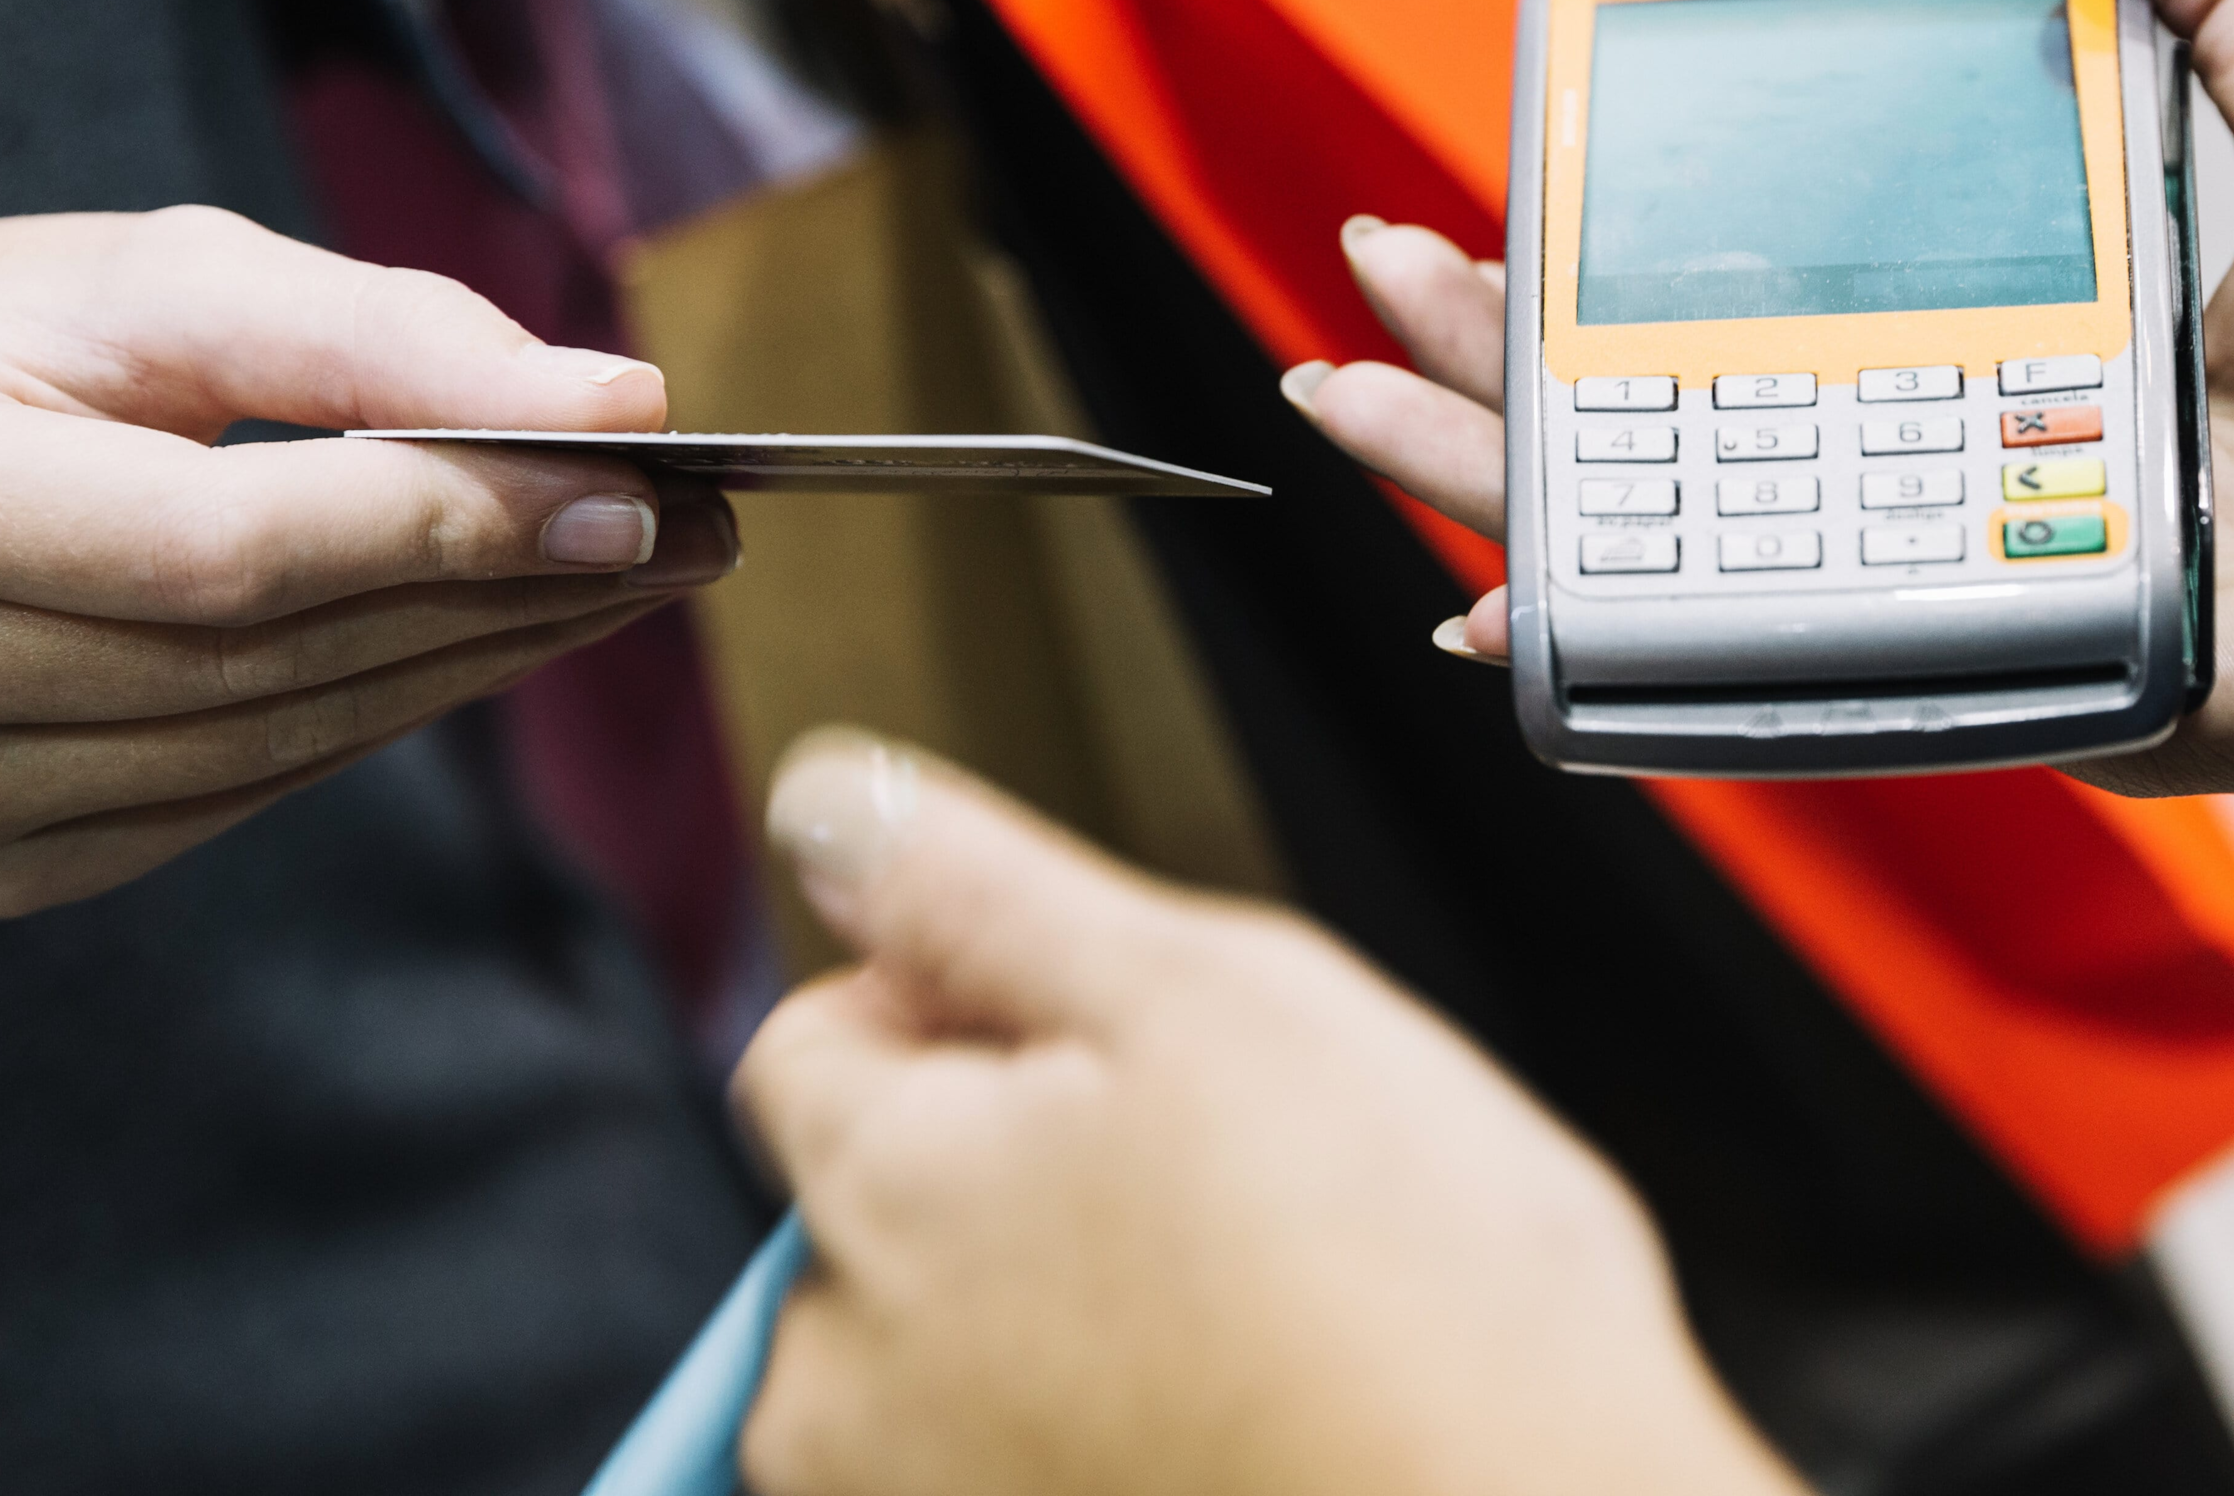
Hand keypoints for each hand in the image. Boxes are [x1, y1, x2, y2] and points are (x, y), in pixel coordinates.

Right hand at [0, 206, 737, 915]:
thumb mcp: (166, 277)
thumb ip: (387, 337)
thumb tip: (618, 407)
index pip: (215, 545)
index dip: (440, 524)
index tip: (638, 488)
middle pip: (257, 659)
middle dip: (501, 593)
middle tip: (687, 537)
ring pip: (269, 744)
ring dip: (476, 664)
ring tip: (622, 582)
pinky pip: (236, 798)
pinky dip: (381, 719)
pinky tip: (487, 645)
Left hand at [735, 726, 1803, 1495]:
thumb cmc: (1419, 1314)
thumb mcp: (1214, 997)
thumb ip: (984, 892)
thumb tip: (834, 803)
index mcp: (884, 1196)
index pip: (814, 1039)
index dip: (960, 998)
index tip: (1097, 1030)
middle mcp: (849, 1389)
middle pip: (880, 1206)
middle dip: (1014, 1169)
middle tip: (1212, 1175)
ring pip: (953, 1353)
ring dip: (1062, 1313)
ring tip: (1245, 1311)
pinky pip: (1017, 1464)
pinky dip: (1106, 1429)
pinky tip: (1238, 1407)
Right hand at [1282, 0, 2233, 797]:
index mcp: (2024, 345)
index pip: (1762, 311)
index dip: (1617, 273)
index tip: (1497, 218)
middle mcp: (1975, 468)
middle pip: (1686, 433)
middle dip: (1506, 379)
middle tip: (1363, 312)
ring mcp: (1978, 583)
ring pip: (1696, 555)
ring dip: (1514, 503)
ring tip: (1366, 426)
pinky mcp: (2017, 685)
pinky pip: (1801, 686)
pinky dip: (1649, 665)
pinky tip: (1512, 621)